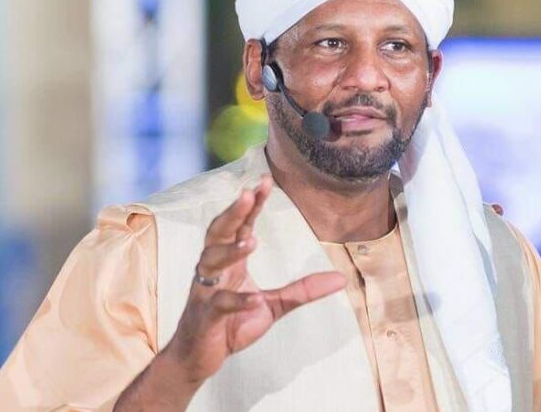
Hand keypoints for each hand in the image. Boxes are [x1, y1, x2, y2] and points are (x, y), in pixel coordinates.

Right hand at [163, 175, 346, 382]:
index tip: (264, 181)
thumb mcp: (274, 305)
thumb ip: (303, 291)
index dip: (251, 205)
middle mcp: (214, 270)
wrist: (199, 359)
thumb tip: (341, 279)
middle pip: (218, 233)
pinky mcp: (205, 317)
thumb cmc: (232, 325)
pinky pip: (219, 304)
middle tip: (248, 193)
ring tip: (251, 240)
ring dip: (230, 250)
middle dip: (232, 213)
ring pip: (211, 262)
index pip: (240, 226)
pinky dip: (237, 301)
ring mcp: (206, 292)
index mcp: (229, 262)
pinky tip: (255, 298)